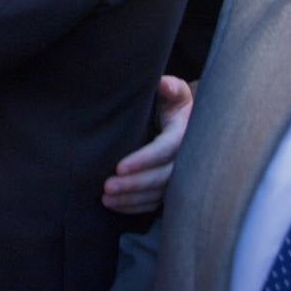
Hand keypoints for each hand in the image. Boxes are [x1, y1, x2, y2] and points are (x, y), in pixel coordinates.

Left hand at [102, 75, 193, 213]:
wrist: (185, 122)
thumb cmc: (174, 103)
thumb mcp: (176, 93)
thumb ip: (171, 87)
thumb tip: (162, 83)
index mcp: (184, 135)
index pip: (164, 150)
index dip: (143, 160)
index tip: (119, 167)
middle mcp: (185, 160)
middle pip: (160, 178)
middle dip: (134, 184)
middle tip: (107, 186)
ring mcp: (178, 177)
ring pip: (157, 194)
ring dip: (131, 198)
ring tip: (106, 198)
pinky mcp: (170, 188)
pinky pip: (154, 203)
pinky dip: (135, 206)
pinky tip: (114, 205)